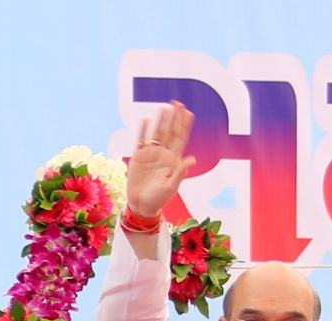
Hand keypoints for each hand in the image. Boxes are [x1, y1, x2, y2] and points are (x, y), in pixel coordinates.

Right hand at [127, 100, 195, 219]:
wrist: (141, 205)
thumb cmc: (159, 199)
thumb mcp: (171, 186)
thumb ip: (181, 171)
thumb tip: (193, 158)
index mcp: (173, 160)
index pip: (181, 139)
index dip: (185, 126)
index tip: (189, 112)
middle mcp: (163, 154)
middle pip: (170, 132)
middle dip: (174, 118)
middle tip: (177, 103)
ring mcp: (150, 154)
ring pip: (156, 133)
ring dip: (161, 121)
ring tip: (164, 107)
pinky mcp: (138, 157)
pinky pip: (140, 140)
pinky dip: (143, 130)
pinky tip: (146, 119)